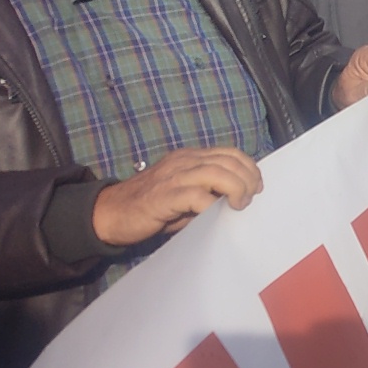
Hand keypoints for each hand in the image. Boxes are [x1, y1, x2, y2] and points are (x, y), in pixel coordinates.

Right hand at [92, 148, 262, 246]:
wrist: (109, 214)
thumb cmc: (151, 208)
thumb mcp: (184, 196)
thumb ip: (208, 192)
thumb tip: (238, 201)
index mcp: (190, 158)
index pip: (229, 153)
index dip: (249, 167)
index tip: (257, 187)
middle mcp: (184, 162)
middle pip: (229, 161)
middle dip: (248, 179)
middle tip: (250, 199)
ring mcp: (173, 177)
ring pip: (217, 173)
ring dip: (236, 189)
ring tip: (239, 204)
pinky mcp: (164, 196)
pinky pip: (196, 196)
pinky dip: (211, 204)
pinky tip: (215, 213)